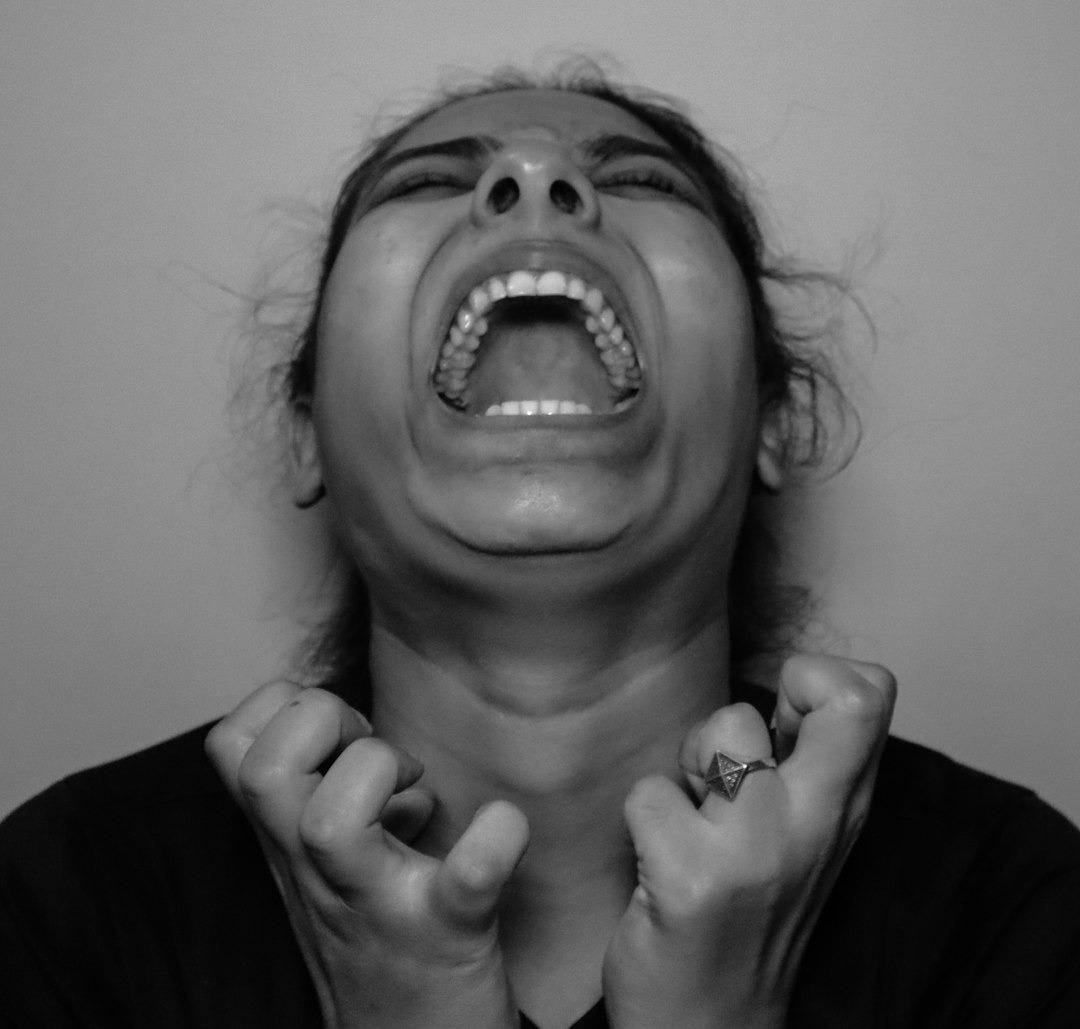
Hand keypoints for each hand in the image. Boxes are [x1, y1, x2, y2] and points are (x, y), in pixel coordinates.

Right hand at [205, 682, 528, 1028]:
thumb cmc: (376, 936)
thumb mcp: (331, 859)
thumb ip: (334, 793)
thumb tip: (376, 743)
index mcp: (288, 842)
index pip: (232, 743)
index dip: (283, 707)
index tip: (341, 731)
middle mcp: (317, 870)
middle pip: (262, 768)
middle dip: (320, 721)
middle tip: (377, 751)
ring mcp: (376, 902)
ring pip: (330, 823)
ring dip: (382, 772)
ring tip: (419, 792)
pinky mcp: (446, 932)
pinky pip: (466, 878)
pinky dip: (491, 840)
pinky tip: (501, 826)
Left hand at [603, 655, 895, 1028]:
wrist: (712, 1026)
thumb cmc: (748, 915)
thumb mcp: (803, 835)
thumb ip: (804, 759)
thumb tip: (785, 680)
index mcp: (844, 807)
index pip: (870, 691)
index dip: (816, 680)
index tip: (777, 726)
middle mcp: (816, 824)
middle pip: (837, 699)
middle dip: (761, 703)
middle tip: (729, 762)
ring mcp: (758, 851)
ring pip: (722, 729)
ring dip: (688, 762)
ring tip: (691, 815)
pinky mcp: (692, 878)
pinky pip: (649, 793)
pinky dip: (641, 816)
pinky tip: (658, 859)